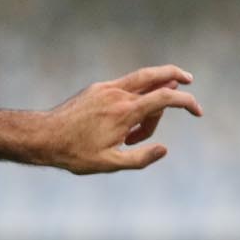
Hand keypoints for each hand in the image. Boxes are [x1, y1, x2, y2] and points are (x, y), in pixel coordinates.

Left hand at [42, 65, 200, 173]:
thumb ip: (140, 158)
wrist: (41, 137)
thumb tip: (164, 149)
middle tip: (188, 82)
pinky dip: (135, 95)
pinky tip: (130, 119)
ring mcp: (105, 88)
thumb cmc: (73, 153)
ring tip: (153, 115)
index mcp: (124, 111)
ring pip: (140, 79)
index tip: (197, 111)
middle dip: (176, 76)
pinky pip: (124, 85)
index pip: (166, 97)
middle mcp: (117, 94)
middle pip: (156, 76)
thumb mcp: (109, 163)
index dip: (187, 101)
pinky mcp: (95, 89)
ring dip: (155, 86)